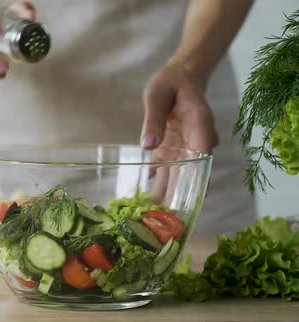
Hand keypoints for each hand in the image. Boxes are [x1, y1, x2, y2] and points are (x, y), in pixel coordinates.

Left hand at [140, 63, 217, 201]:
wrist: (179, 79)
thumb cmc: (170, 83)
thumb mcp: (156, 94)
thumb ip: (153, 117)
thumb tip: (147, 145)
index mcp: (199, 122)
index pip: (203, 149)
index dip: (200, 172)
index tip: (198, 194)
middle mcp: (196, 138)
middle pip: (193, 168)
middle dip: (184, 191)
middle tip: (175, 215)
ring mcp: (184, 146)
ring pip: (179, 172)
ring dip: (169, 191)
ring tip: (157, 213)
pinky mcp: (171, 148)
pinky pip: (166, 168)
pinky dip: (157, 180)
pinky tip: (146, 196)